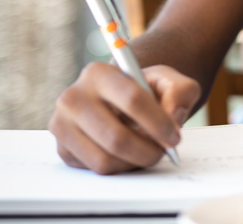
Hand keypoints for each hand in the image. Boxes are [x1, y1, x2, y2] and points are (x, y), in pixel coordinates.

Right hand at [50, 62, 200, 173]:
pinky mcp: (63, 148)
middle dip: (148, 150)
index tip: (174, 137)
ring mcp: (62, 124)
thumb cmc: (142, 90)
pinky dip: (119, 168)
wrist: (116, 101)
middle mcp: (73, 97)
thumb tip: (173, 116)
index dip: (158, 123)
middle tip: (163, 151)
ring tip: (147, 150)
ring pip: (105, 159)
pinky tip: (127, 153)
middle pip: (116, 137)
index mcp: (98, 73)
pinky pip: (96, 170)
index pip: (132, 99)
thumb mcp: (167, 81)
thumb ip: (180, 91)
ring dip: (135, 162)